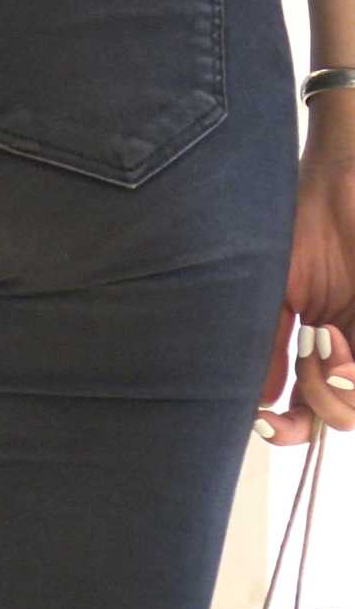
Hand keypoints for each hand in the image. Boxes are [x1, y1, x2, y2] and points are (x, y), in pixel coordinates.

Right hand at [255, 128, 354, 445]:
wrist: (340, 176)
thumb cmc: (299, 224)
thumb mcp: (275, 294)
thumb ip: (269, 349)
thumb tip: (263, 402)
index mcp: (322, 345)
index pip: (311, 410)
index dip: (293, 431)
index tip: (270, 425)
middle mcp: (351, 346)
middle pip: (341, 414)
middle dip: (319, 402)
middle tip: (308, 354)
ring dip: (337, 386)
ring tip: (326, 340)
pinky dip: (351, 371)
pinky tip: (337, 338)